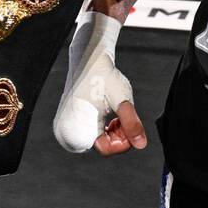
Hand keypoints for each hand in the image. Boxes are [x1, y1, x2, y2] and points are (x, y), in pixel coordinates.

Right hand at [53, 10, 146, 155]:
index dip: (123, 139)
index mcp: (78, 129)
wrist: (89, 59)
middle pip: (102, 145)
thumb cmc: (102, 76)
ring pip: (98, 139)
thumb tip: (140, 144)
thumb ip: (131, 123)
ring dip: (111, 129)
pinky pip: (90, 132)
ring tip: (114, 111)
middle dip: (118, 133)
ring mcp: (66, 127)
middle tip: (122, 114)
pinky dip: (102, 126)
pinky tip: (106, 111)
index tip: (131, 124)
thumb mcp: (122, 99)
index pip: (107, 149)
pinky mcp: (68, 122)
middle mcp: (67, 132)